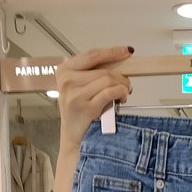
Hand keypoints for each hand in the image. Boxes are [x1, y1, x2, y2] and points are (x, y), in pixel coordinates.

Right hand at [53, 46, 133, 191]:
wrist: (74, 140)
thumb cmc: (80, 114)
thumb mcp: (81, 89)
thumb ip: (93, 74)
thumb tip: (121, 63)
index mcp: (64, 70)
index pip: (92, 55)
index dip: (112, 52)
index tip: (127, 51)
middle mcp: (66, 79)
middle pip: (103, 70)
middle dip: (120, 77)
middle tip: (127, 86)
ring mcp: (74, 93)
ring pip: (107, 80)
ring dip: (121, 86)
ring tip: (123, 94)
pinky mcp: (83, 106)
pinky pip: (108, 92)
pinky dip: (119, 92)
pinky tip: (122, 97)